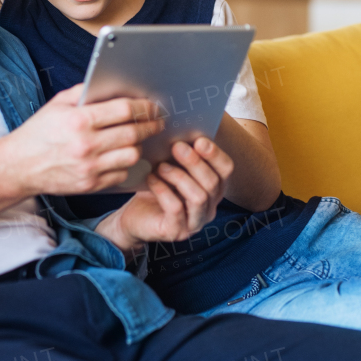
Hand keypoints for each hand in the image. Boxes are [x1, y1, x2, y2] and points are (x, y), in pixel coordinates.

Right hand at [0, 83, 164, 196]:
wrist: (18, 167)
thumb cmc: (38, 133)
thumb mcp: (57, 105)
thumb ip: (84, 93)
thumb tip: (112, 86)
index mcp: (79, 120)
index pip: (124, 111)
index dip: (143, 107)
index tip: (152, 106)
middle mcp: (86, 145)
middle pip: (133, 133)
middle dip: (150, 125)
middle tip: (156, 121)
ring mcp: (90, 167)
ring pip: (132, 155)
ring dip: (139, 145)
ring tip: (137, 138)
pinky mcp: (90, 185)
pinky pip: (121, 174)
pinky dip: (125, 164)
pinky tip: (121, 156)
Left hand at [95, 137, 232, 255]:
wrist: (134, 217)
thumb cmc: (155, 188)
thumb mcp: (170, 167)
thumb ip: (180, 153)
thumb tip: (181, 129)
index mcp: (213, 189)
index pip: (226, 170)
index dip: (215, 154)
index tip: (199, 140)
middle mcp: (209, 207)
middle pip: (213, 183)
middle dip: (195, 162)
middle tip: (176, 146)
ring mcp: (194, 223)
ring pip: (199, 197)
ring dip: (179, 177)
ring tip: (161, 165)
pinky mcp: (176, 231)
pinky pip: (177, 209)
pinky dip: (163, 190)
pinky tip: (151, 179)